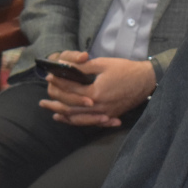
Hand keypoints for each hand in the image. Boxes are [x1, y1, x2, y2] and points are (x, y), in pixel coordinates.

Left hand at [39, 51, 154, 126]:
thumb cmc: (125, 69)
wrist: (146, 80)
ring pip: (78, 118)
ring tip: (51, 113)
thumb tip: (66, 68)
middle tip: (42, 103)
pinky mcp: (110, 116)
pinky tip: (69, 119)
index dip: (58, 84)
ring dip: (63, 116)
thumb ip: (83, 68)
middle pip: (70, 108)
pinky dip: (77, 121)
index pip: (70, 90)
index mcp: (95, 93)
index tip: (49, 79)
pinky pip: (89, 122)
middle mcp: (98, 107)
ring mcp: (104, 114)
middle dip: (55, 104)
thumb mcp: (102, 64)